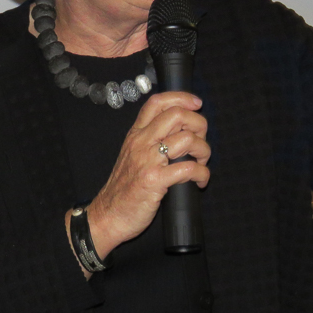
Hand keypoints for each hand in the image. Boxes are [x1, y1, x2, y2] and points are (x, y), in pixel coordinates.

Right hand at [83, 91, 209, 261]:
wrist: (108, 214)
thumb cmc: (124, 188)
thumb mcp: (132, 154)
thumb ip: (150, 140)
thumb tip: (180, 131)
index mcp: (136, 134)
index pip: (157, 102)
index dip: (181, 97)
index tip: (196, 103)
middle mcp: (141, 142)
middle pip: (177, 115)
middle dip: (199, 124)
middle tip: (201, 140)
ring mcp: (147, 160)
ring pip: (187, 139)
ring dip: (204, 150)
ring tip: (201, 163)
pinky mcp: (154, 180)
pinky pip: (188, 169)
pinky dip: (202, 174)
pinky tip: (200, 181)